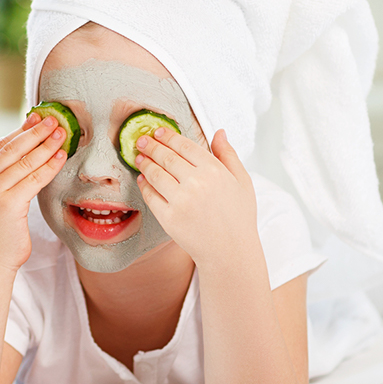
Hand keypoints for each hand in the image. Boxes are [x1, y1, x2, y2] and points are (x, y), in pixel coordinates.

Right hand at [0, 113, 67, 270]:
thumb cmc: (0, 229)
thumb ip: (7, 175)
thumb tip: (32, 148)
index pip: (2, 146)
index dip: (22, 130)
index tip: (39, 118)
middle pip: (13, 149)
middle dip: (36, 132)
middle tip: (55, 120)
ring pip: (25, 161)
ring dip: (46, 145)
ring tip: (62, 134)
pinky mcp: (7, 203)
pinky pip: (34, 178)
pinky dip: (50, 166)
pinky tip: (61, 157)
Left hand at [133, 128, 258, 268]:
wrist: (230, 252)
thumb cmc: (238, 217)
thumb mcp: (242, 181)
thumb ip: (228, 155)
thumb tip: (218, 132)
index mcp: (215, 171)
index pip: (185, 146)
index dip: (169, 137)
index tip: (159, 132)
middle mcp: (197, 183)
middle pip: (166, 157)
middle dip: (151, 146)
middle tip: (142, 141)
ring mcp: (181, 201)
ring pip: (155, 174)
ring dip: (145, 163)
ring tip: (140, 158)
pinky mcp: (169, 218)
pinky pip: (151, 196)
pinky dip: (144, 186)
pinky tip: (143, 180)